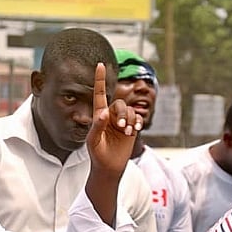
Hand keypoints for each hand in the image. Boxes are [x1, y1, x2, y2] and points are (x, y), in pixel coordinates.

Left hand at [86, 63, 141, 177]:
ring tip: (127, 132)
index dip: (100, 79)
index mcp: (98, 116)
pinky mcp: (130, 128)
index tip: (100, 64)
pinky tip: (134, 130)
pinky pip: (137, 118)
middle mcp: (110, 116)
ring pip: (130, 111)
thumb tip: (104, 114)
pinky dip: (137, 122)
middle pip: (120, 104)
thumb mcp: (94, 141)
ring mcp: (121, 122)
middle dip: (123, 114)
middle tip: (122, 127)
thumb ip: (97, 126)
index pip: (99, 94)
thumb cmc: (97, 154)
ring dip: (130, 120)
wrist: (109, 167)